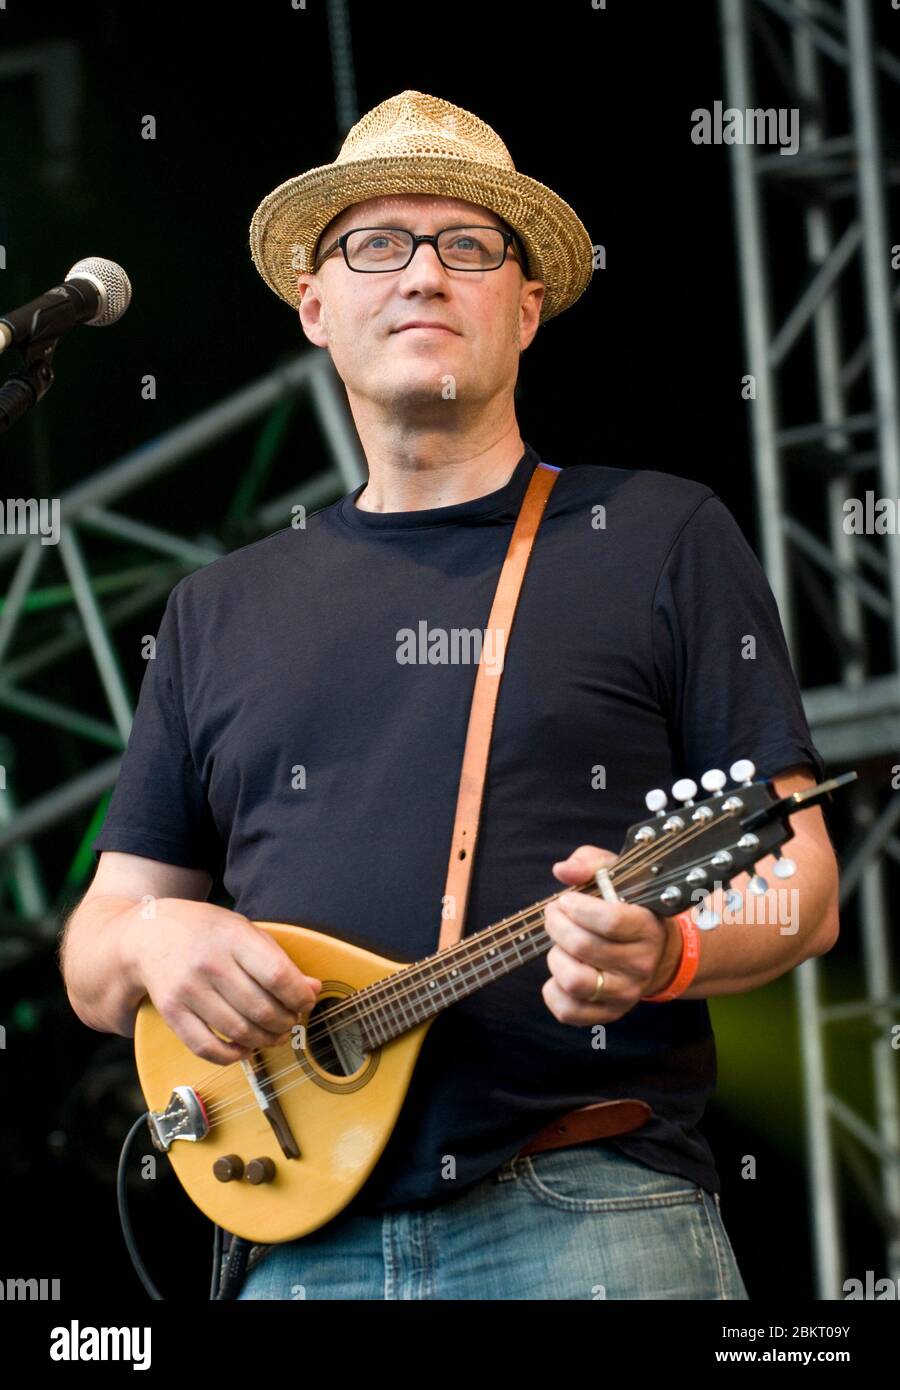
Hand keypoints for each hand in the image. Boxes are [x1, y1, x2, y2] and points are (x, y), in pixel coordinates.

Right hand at [123, 899, 321, 1063]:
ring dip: (266, 1040)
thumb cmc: (206, 931)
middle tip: (292, 1020)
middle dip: (286, 1022)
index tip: (307, 1002)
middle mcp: (208, 965)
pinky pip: (207, 1048)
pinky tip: (246, 1047)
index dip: (299, 996)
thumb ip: (278, 959)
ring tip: (275, 1034)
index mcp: (232, 938)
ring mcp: (187, 991)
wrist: (150, 934)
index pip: (276, 976)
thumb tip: (312, 989)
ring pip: (239, 1032)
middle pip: (261, 1009)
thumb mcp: (244, 931)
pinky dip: (233, 1055)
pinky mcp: (172, 1013)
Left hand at [541, 846, 680, 1024]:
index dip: (578, 908)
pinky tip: (562, 970)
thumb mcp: (617, 876)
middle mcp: (640, 965)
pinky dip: (553, 991)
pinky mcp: (609, 1014)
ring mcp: (626, 994)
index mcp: (647, 928)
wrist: (657, 954)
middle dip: (557, 925)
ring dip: (556, 957)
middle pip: (583, 947)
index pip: (609, 921)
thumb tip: (563, 870)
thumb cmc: (628, 908)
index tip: (567, 900)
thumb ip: (590, 863)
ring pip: (574, 981)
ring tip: (561, 945)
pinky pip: (569, 1011)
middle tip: (555, 915)